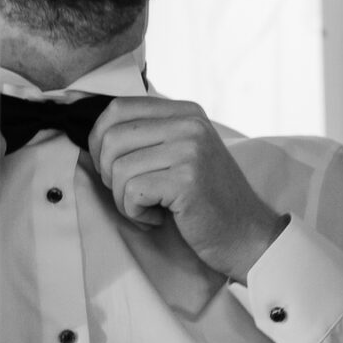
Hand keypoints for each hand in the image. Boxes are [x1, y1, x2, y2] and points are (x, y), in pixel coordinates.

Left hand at [88, 97, 288, 283]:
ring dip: (123, 199)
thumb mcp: (182, 154)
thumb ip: (150, 136)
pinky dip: (136, 213)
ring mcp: (190, 149)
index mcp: (186, 112)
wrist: (247, 235)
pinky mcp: (187, 179)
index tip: (111, 167)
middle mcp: (189, 123)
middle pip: (111, 136)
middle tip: (132, 194)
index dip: (99, 139)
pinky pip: (132, 192)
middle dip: (108, 173)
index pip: (118, 107)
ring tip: (149, 208)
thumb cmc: (206, 200)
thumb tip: (95, 134)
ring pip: (118, 168)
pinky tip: (159, 217)